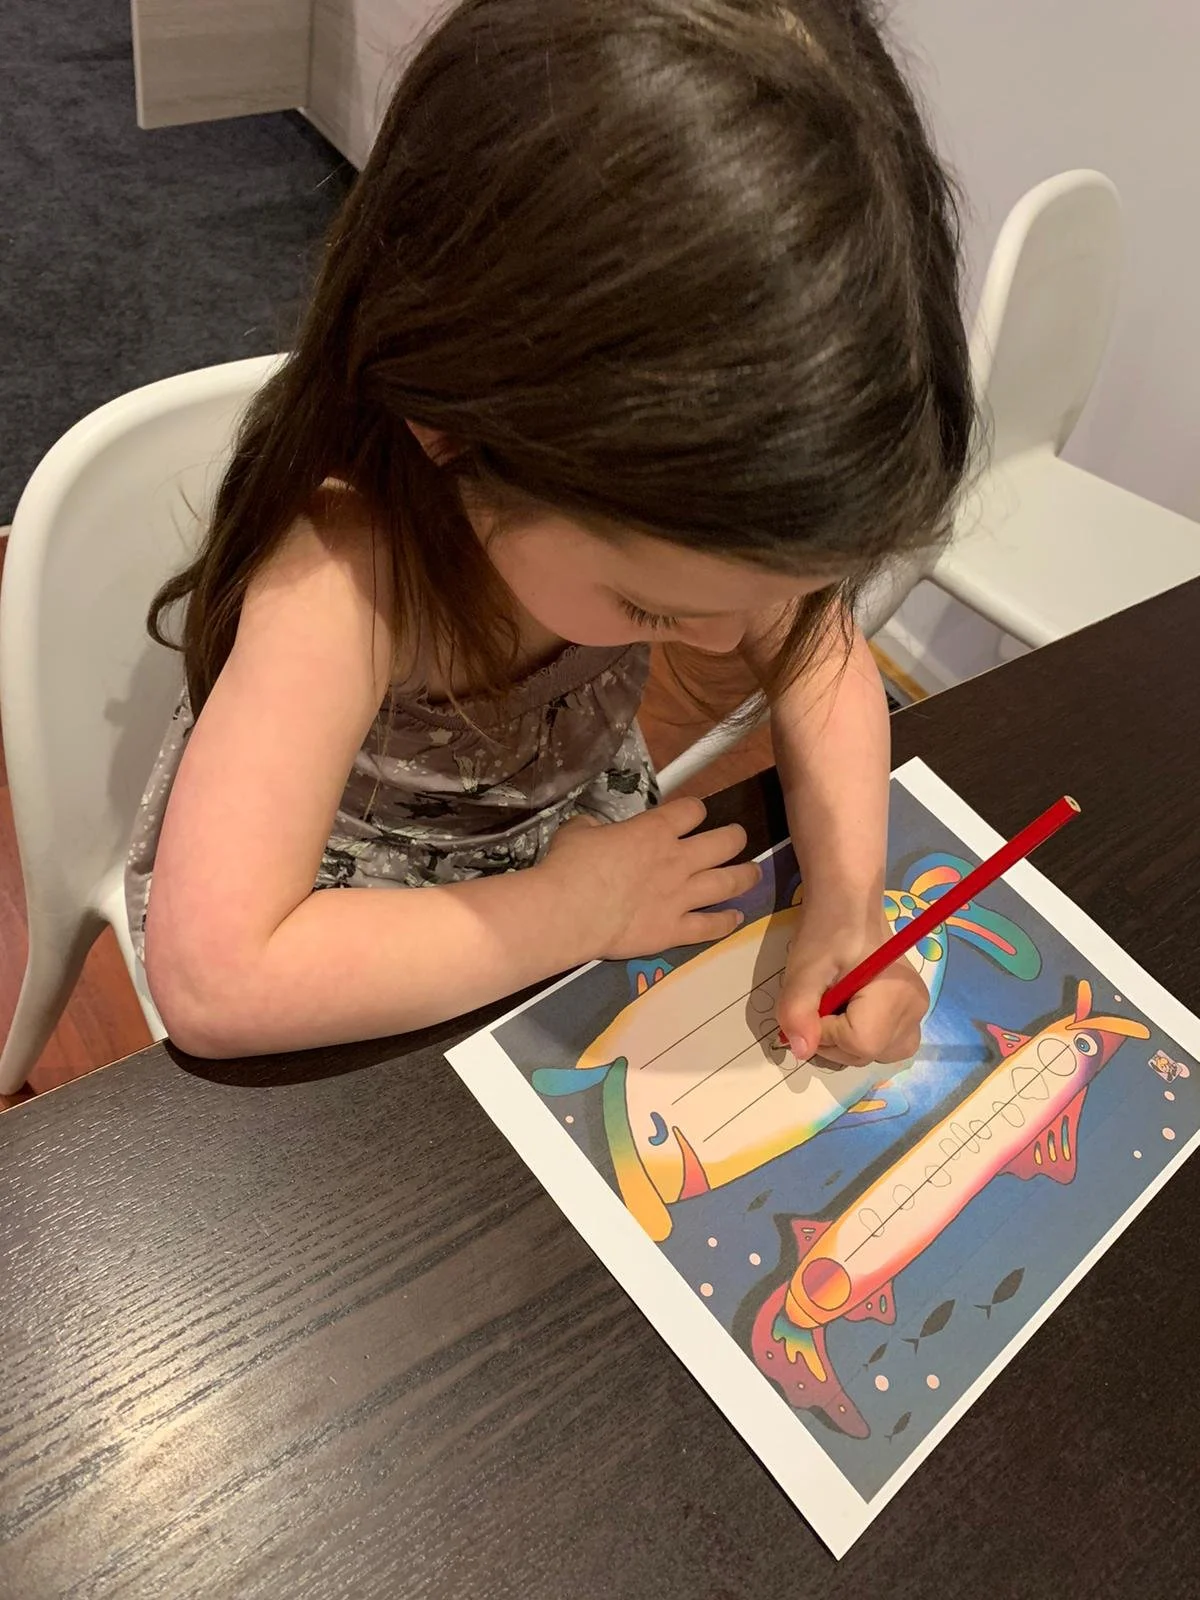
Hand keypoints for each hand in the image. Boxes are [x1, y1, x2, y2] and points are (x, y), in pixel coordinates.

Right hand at [540, 797, 760, 959]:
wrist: (569, 911)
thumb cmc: (570, 865)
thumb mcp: (578, 831)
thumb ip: (595, 827)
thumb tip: (596, 829)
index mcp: (655, 831)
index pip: (691, 810)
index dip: (695, 809)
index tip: (694, 813)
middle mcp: (678, 860)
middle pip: (724, 842)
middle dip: (735, 837)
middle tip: (738, 838)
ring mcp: (680, 897)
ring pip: (727, 882)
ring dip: (745, 875)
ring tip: (753, 872)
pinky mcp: (675, 930)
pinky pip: (710, 926)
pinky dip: (727, 922)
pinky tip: (737, 917)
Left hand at [777, 901, 927, 1068]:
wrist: (849, 905)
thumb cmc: (828, 929)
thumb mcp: (803, 968)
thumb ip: (798, 1010)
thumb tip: (801, 1052)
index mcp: (896, 995)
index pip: (860, 1044)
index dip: (826, 1034)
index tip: (814, 1005)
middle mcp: (916, 1010)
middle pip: (867, 1055)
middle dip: (831, 1040)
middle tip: (821, 1001)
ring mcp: (917, 1014)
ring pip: (873, 1055)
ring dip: (843, 1041)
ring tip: (834, 1004)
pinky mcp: (910, 1013)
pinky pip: (881, 1044)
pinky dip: (858, 1037)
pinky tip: (848, 1009)